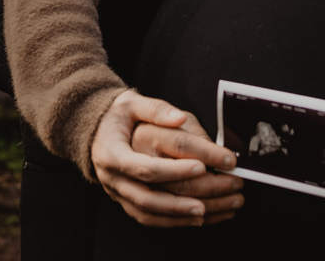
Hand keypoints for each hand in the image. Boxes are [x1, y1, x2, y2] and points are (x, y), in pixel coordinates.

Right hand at [90, 90, 238, 227]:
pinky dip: (177, 222)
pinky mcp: (127, 202)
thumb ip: (157, 109)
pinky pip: (151, 219)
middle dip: (196, 192)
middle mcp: (114, 178)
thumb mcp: (132, 102)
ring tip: (224, 206)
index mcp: (113, 152)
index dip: (179, 169)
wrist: (94, 130)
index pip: (149, 167)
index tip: (210, 165)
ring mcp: (119, 193)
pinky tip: (204, 216)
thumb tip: (179, 118)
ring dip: (189, 213)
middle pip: (154, 195)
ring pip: (154, 212)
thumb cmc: (118, 115)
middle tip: (230, 185)